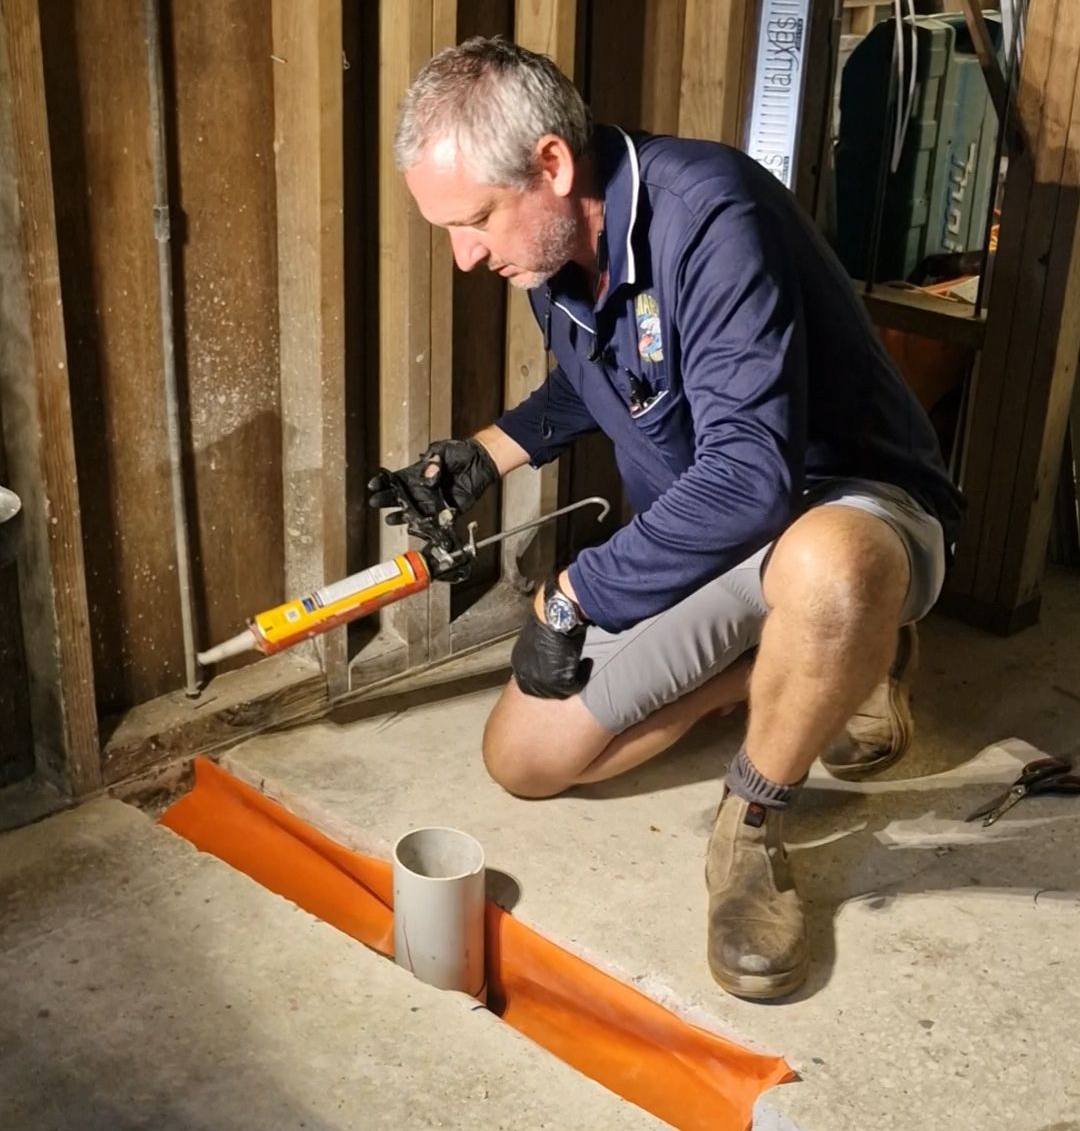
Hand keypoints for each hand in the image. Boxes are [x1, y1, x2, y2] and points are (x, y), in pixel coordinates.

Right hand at [367, 438, 497, 525]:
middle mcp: (422, 490)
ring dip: (402, 516)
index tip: (374, 485)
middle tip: (376, 502)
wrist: (480, 462)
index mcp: (417, 474)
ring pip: (414, 512)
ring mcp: (433, 501)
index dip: (383, 483)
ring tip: (391, 519)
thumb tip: (428, 476)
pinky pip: (435, 522)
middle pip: (400, 497)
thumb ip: (434, 460)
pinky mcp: (448, 511)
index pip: (395, 480)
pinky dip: (427, 527)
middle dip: (386, 500)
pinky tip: (417, 529)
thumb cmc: (460, 452)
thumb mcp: (443, 450)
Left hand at [511, 614, 588, 699]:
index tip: (562, 671)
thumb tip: (552, 661)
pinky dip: (584, 675)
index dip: (548, 679)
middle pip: (544, 691)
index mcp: (518, 662)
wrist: (557, 615)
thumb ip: (540, 654)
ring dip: (574, 678)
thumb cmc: (551, 620)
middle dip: (560, 683)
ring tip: (584, 664)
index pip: (530, 682)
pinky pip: (575, 686)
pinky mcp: (558, 682)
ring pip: (561, 691)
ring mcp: (540, 680)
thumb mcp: (539, 640)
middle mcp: (526, 675)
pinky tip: (587, 661)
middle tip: (575, 673)